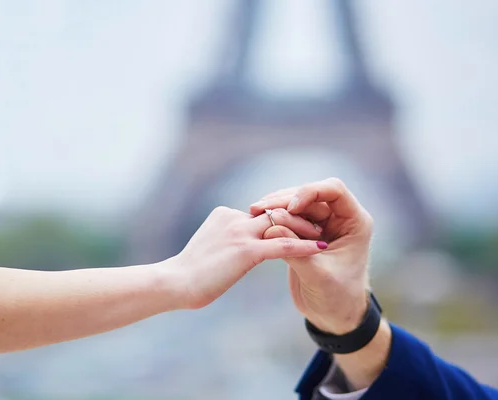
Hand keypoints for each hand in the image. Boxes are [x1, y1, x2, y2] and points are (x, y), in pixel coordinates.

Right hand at [160, 206, 327, 309]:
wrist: (173, 283)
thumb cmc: (188, 274)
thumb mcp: (209, 249)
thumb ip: (225, 241)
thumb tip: (234, 248)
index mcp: (225, 215)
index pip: (263, 211)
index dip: (283, 216)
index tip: (298, 225)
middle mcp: (235, 217)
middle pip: (276, 210)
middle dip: (300, 216)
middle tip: (318, 225)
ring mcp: (240, 232)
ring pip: (283, 223)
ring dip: (306, 228)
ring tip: (323, 236)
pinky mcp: (246, 250)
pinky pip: (283, 244)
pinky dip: (304, 246)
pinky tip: (320, 248)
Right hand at [250, 178, 372, 334]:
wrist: (334, 316)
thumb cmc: (336, 299)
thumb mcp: (318, 277)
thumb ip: (297, 252)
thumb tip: (272, 227)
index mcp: (354, 222)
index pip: (333, 189)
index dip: (310, 192)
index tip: (291, 207)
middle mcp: (339, 218)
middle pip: (310, 194)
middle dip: (285, 199)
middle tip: (260, 209)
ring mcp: (322, 224)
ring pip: (297, 203)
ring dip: (275, 206)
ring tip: (254, 212)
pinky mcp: (306, 233)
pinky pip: (289, 217)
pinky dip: (273, 217)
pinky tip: (256, 219)